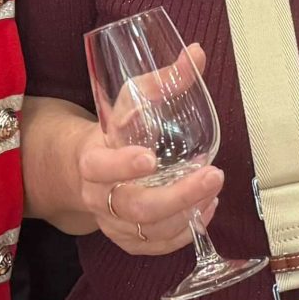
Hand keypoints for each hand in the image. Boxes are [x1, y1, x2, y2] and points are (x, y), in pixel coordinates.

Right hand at [73, 43, 224, 258]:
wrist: (84, 169)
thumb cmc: (114, 131)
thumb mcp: (130, 102)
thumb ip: (161, 80)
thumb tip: (196, 53)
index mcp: (91, 160)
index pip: (101, 166)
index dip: (123, 166)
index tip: (151, 158)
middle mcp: (98, 196)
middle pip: (136, 206)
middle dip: (179, 196)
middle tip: (213, 176)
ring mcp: (112, 222)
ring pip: (150, 230)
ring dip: (188, 213)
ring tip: (213, 190)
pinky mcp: (126, 239)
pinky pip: (155, 246)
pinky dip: (184, 233)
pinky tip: (204, 211)